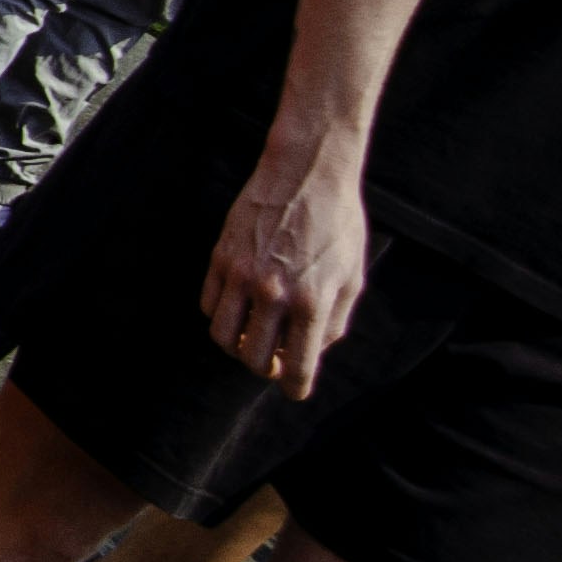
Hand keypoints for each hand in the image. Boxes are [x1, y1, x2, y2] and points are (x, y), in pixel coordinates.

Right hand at [202, 140, 376, 399]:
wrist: (306, 172)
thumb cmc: (337, 224)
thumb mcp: (352, 277)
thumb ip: (334, 321)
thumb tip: (311, 349)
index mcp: (312, 303)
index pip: (298, 369)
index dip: (296, 388)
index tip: (294, 389)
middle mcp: (273, 294)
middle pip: (255, 360)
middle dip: (266, 369)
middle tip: (276, 360)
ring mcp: (241, 275)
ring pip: (223, 337)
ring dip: (237, 346)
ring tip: (252, 335)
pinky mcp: (220, 257)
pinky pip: (208, 304)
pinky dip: (221, 315)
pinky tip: (239, 306)